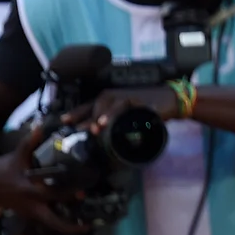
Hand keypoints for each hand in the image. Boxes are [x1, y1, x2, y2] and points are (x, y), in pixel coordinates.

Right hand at [0, 126, 90, 234]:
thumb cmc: (6, 167)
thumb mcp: (18, 154)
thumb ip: (31, 140)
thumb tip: (41, 125)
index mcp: (32, 190)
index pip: (56, 195)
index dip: (72, 195)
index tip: (86, 193)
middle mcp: (32, 205)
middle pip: (55, 221)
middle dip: (72, 224)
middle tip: (89, 222)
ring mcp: (29, 213)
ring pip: (50, 226)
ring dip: (66, 228)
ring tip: (84, 227)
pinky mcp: (28, 216)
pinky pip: (44, 224)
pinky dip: (57, 224)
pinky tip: (71, 223)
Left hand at [61, 86, 182, 133]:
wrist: (171, 101)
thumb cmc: (148, 110)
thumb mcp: (128, 118)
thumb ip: (115, 124)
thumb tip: (100, 139)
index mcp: (110, 101)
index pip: (89, 105)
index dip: (76, 113)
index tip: (64, 122)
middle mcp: (115, 96)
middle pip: (94, 104)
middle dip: (84, 116)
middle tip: (76, 129)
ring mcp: (126, 96)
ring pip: (106, 103)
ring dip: (99, 116)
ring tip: (94, 129)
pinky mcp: (137, 99)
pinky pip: (123, 106)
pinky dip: (115, 114)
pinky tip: (109, 122)